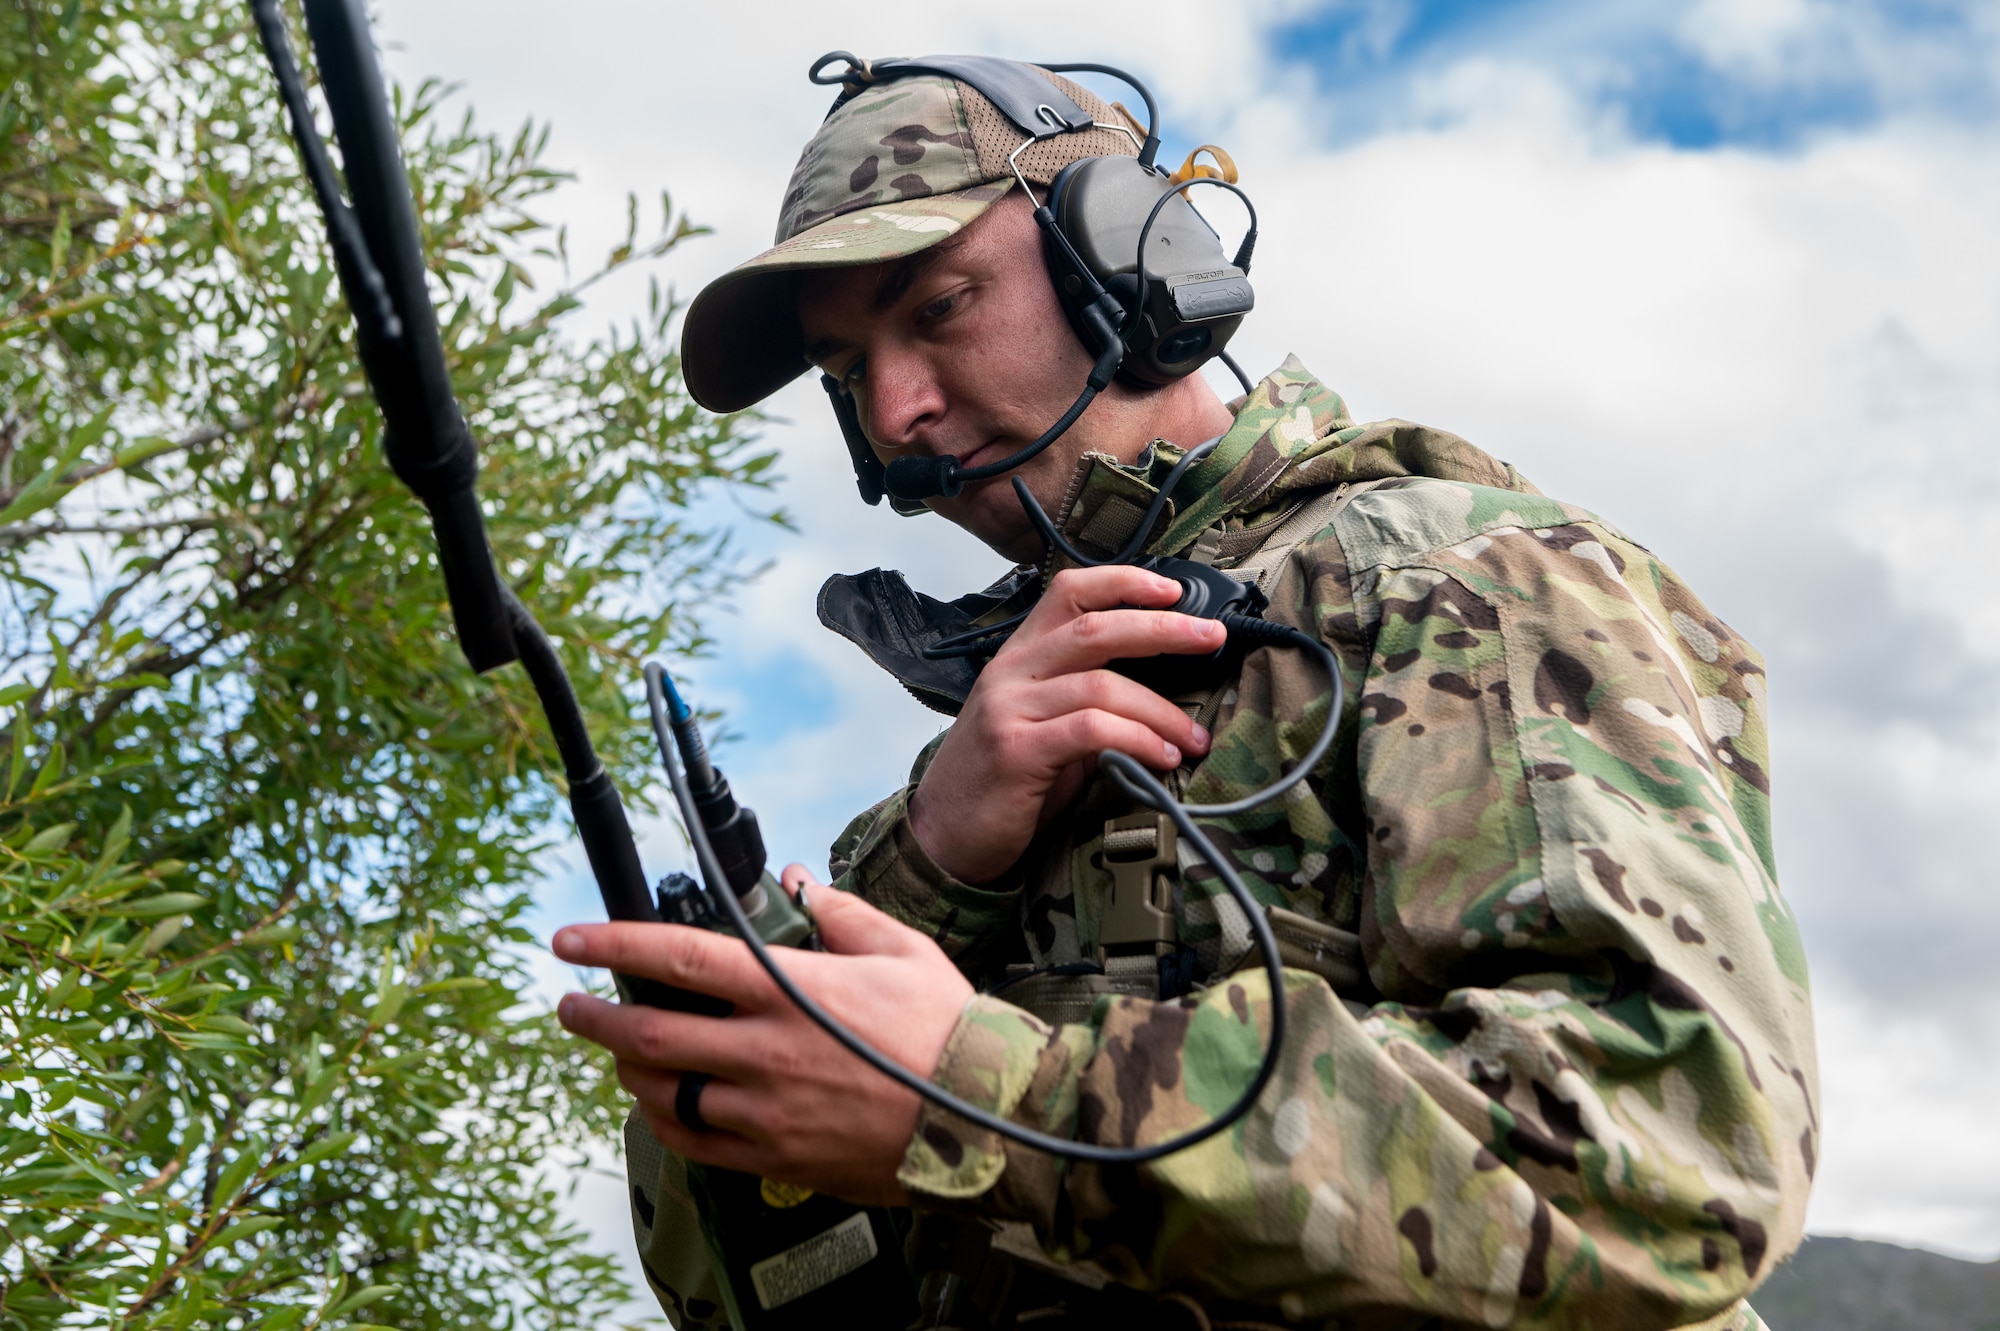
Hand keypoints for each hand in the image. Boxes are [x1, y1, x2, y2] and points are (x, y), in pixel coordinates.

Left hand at [553, 866, 972, 1206]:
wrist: (985, 1119)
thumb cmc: (947, 1030)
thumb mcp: (901, 951)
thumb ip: (842, 914)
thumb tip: (803, 884)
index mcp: (790, 992)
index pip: (679, 959)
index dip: (613, 945)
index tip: (571, 939)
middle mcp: (765, 1051)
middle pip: (647, 1034)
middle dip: (592, 1017)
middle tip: (570, 1004)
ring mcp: (765, 1111)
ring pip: (661, 1093)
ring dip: (625, 1070)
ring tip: (617, 1053)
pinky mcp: (776, 1159)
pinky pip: (694, 1145)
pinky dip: (663, 1122)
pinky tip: (660, 1107)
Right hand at [909, 565, 1220, 882]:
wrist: (943, 838)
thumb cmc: (1001, 783)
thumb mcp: (1041, 727)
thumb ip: (1086, 703)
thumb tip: (1162, 697)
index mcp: (1018, 656)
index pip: (1070, 591)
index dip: (1125, 581)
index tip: (1175, 590)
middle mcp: (1010, 673)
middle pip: (1095, 628)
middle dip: (1164, 628)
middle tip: (1213, 638)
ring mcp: (1008, 709)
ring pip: (1102, 685)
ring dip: (1162, 710)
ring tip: (1194, 738)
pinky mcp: (1015, 752)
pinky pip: (1091, 731)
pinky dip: (1137, 740)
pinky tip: (1162, 758)